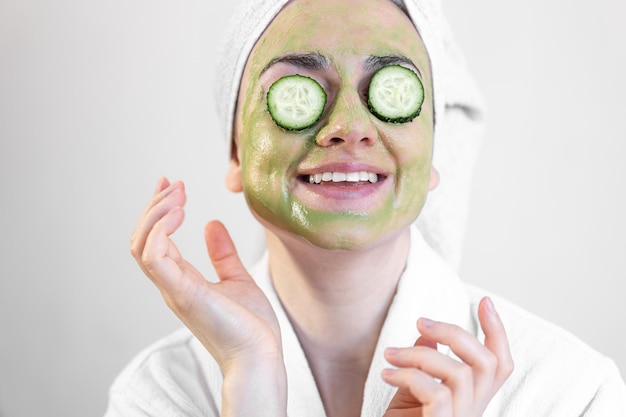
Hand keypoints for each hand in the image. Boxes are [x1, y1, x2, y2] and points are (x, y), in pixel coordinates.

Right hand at [129, 177, 283, 368]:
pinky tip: (180, 212)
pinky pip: (154, 257)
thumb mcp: (237, 279)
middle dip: (154, 206)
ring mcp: (173, 288)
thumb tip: (212, 225)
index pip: (155, 240)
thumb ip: (222, 254)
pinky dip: (159, 230)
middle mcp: (171, 283)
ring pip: (141, 244)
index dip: (158, 210)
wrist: (259, 356)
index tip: (171, 184)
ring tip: (178, 195)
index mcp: (181, 280)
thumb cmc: (250, 326)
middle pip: (142, 239)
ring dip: (155, 213)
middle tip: (174, 184)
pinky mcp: (182, 292)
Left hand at [382, 297, 513, 416]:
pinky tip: (388, 374)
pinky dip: (409, 376)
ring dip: (419, 356)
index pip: (500, 364)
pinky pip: (437, 394)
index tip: (484, 301)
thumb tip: (429, 335)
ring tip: (390, 355)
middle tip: (420, 322)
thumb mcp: (412, 390)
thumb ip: (426, 364)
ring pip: (459, 374)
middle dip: (454, 333)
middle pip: (487, 363)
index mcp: (471, 399)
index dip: (498, 332)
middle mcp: (474, 411)